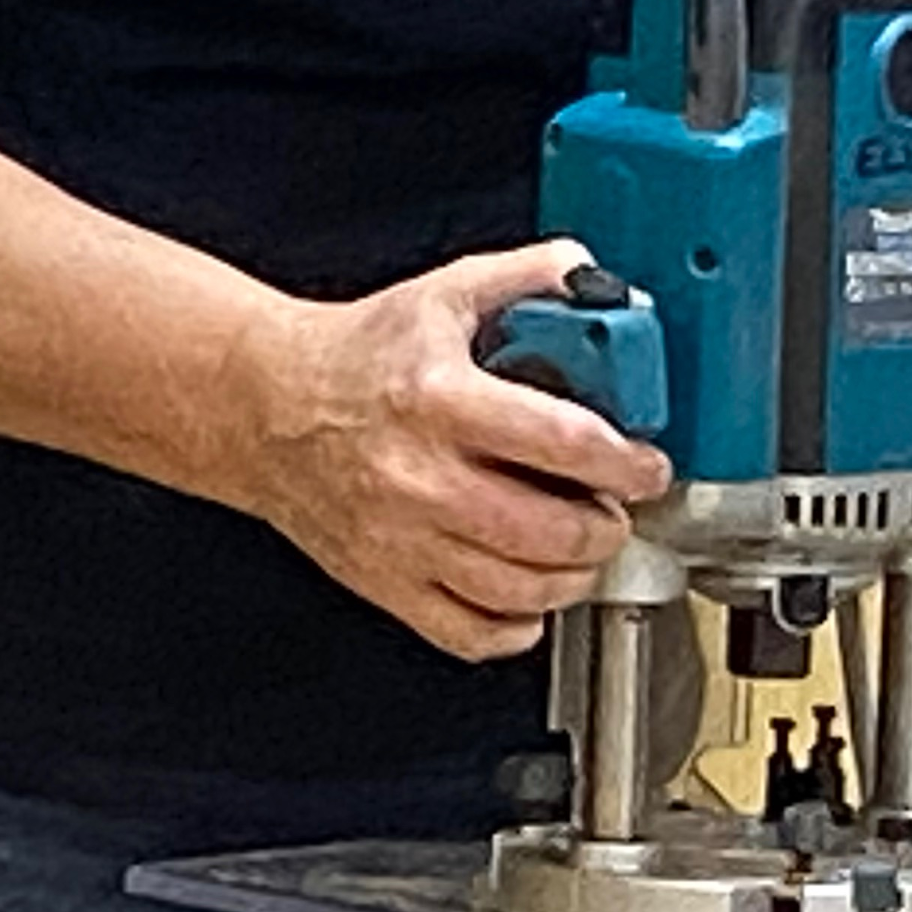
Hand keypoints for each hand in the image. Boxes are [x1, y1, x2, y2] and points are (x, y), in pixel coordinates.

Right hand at [235, 240, 671, 661]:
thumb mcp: (444, 294)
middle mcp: (419, 477)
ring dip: (571, 579)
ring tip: (579, 550)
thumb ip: (528, 277)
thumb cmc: (356, 357)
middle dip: (606, 527)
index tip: (646, 468)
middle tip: (614, 510)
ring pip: (517, 592)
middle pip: (549, 532)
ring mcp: (400, 539)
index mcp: (440, 399)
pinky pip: (467, 633)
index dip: (625, 464)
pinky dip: (514, 627)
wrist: (266, 406)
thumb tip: (595, 280)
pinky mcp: (384, 582)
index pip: (563, 444)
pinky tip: (526, 597)